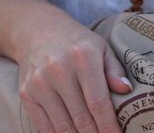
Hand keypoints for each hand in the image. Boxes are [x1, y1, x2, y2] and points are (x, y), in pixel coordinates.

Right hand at [16, 16, 131, 132]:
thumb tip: (126, 90)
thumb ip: (115, 70)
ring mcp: (39, 83)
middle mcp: (59, 69)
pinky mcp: (26, 93)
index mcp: (83, 56)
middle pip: (81, 118)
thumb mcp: (101, 47)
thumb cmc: (76, 42)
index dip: (109, 125)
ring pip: (63, 126)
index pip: (98, 102)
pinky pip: (44, 126)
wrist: (37, 30)